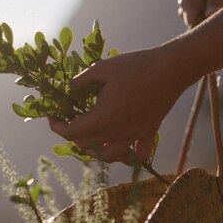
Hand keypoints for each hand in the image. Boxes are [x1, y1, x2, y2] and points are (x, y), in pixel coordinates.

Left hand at [48, 44, 188, 162]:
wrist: (170, 69)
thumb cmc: (135, 66)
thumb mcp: (102, 68)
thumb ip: (81, 81)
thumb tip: (68, 88)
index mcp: (103, 117)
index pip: (72, 132)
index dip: (57, 127)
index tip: (53, 116)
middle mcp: (117, 132)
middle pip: (87, 146)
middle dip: (73, 136)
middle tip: (70, 121)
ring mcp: (134, 135)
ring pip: (110, 156)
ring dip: (96, 151)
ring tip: (91, 138)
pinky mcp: (149, 133)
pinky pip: (139, 155)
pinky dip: (129, 156)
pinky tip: (123, 147)